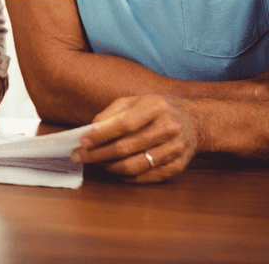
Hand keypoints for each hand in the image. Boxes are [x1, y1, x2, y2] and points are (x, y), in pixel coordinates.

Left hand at [72, 95, 204, 183]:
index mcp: (156, 107)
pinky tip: (115, 169)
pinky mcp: (178, 167)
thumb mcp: (135, 100)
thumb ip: (112, 113)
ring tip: (96, 162)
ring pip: (135, 165)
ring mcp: (176, 150)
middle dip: (98, 154)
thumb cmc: (158, 109)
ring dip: (110, 167)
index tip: (82, 142)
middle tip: (79, 156)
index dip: (101, 135)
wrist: (196, 122)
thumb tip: (91, 130)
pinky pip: (146, 176)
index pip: (124, 124)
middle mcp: (169, 128)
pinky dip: (127, 176)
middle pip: (127, 147)